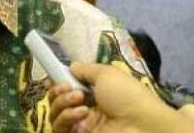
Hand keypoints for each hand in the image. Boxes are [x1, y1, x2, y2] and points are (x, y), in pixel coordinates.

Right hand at [47, 63, 193, 132]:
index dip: (56, 84)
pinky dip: (67, 118)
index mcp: (91, 93)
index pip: (65, 89)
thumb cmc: (126, 94)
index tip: (52, 78)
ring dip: (62, 104)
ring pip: (54, 115)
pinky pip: (59, 129)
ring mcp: (81, 125)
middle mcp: (83, 109)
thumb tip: (70, 66)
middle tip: (70, 89)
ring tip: (81, 101)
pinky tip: (82, 113)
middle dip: (57, 92)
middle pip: (55, 102)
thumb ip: (85, 70)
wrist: (141, 123)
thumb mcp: (106, 73)